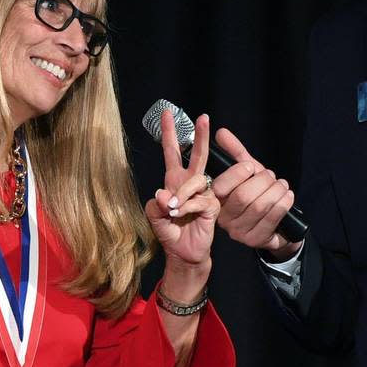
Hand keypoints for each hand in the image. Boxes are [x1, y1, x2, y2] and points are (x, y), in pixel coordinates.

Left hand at [145, 109, 218, 267]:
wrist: (183, 252)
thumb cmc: (170, 232)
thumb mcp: (155, 216)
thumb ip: (157, 204)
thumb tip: (166, 194)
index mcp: (174, 180)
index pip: (172, 152)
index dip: (169, 133)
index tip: (167, 113)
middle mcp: (190, 183)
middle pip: (198, 154)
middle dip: (200, 135)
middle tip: (204, 117)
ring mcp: (204, 193)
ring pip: (194, 181)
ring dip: (181, 194)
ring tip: (173, 210)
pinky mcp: (212, 205)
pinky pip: (199, 200)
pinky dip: (188, 207)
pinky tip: (182, 214)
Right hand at [211, 127, 299, 258]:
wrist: (277, 224)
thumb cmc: (258, 195)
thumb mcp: (248, 174)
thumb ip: (235, 153)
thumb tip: (221, 132)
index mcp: (217, 200)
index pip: (220, 187)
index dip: (237, 173)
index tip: (250, 166)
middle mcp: (224, 218)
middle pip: (243, 196)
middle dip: (262, 181)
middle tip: (271, 177)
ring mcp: (239, 232)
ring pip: (259, 206)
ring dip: (276, 191)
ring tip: (282, 185)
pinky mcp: (256, 240)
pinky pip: (272, 218)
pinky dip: (283, 203)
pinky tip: (288, 196)